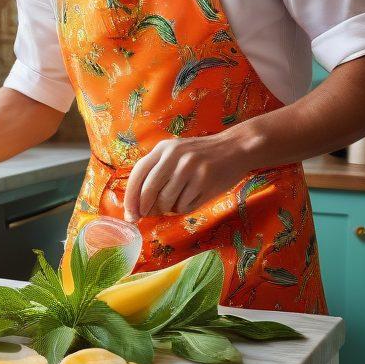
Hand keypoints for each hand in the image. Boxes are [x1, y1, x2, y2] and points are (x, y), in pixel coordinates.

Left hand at [123, 131, 256, 220]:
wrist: (235, 148)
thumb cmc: (200, 156)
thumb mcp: (175, 154)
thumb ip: (157, 173)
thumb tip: (138, 206)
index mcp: (163, 148)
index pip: (139, 173)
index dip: (130, 196)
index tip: (129, 213)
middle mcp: (175, 155)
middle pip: (150, 189)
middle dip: (145, 207)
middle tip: (146, 215)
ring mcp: (190, 167)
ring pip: (167, 201)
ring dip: (168, 209)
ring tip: (177, 201)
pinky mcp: (205, 179)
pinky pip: (185, 205)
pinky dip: (184, 208)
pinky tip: (192, 199)